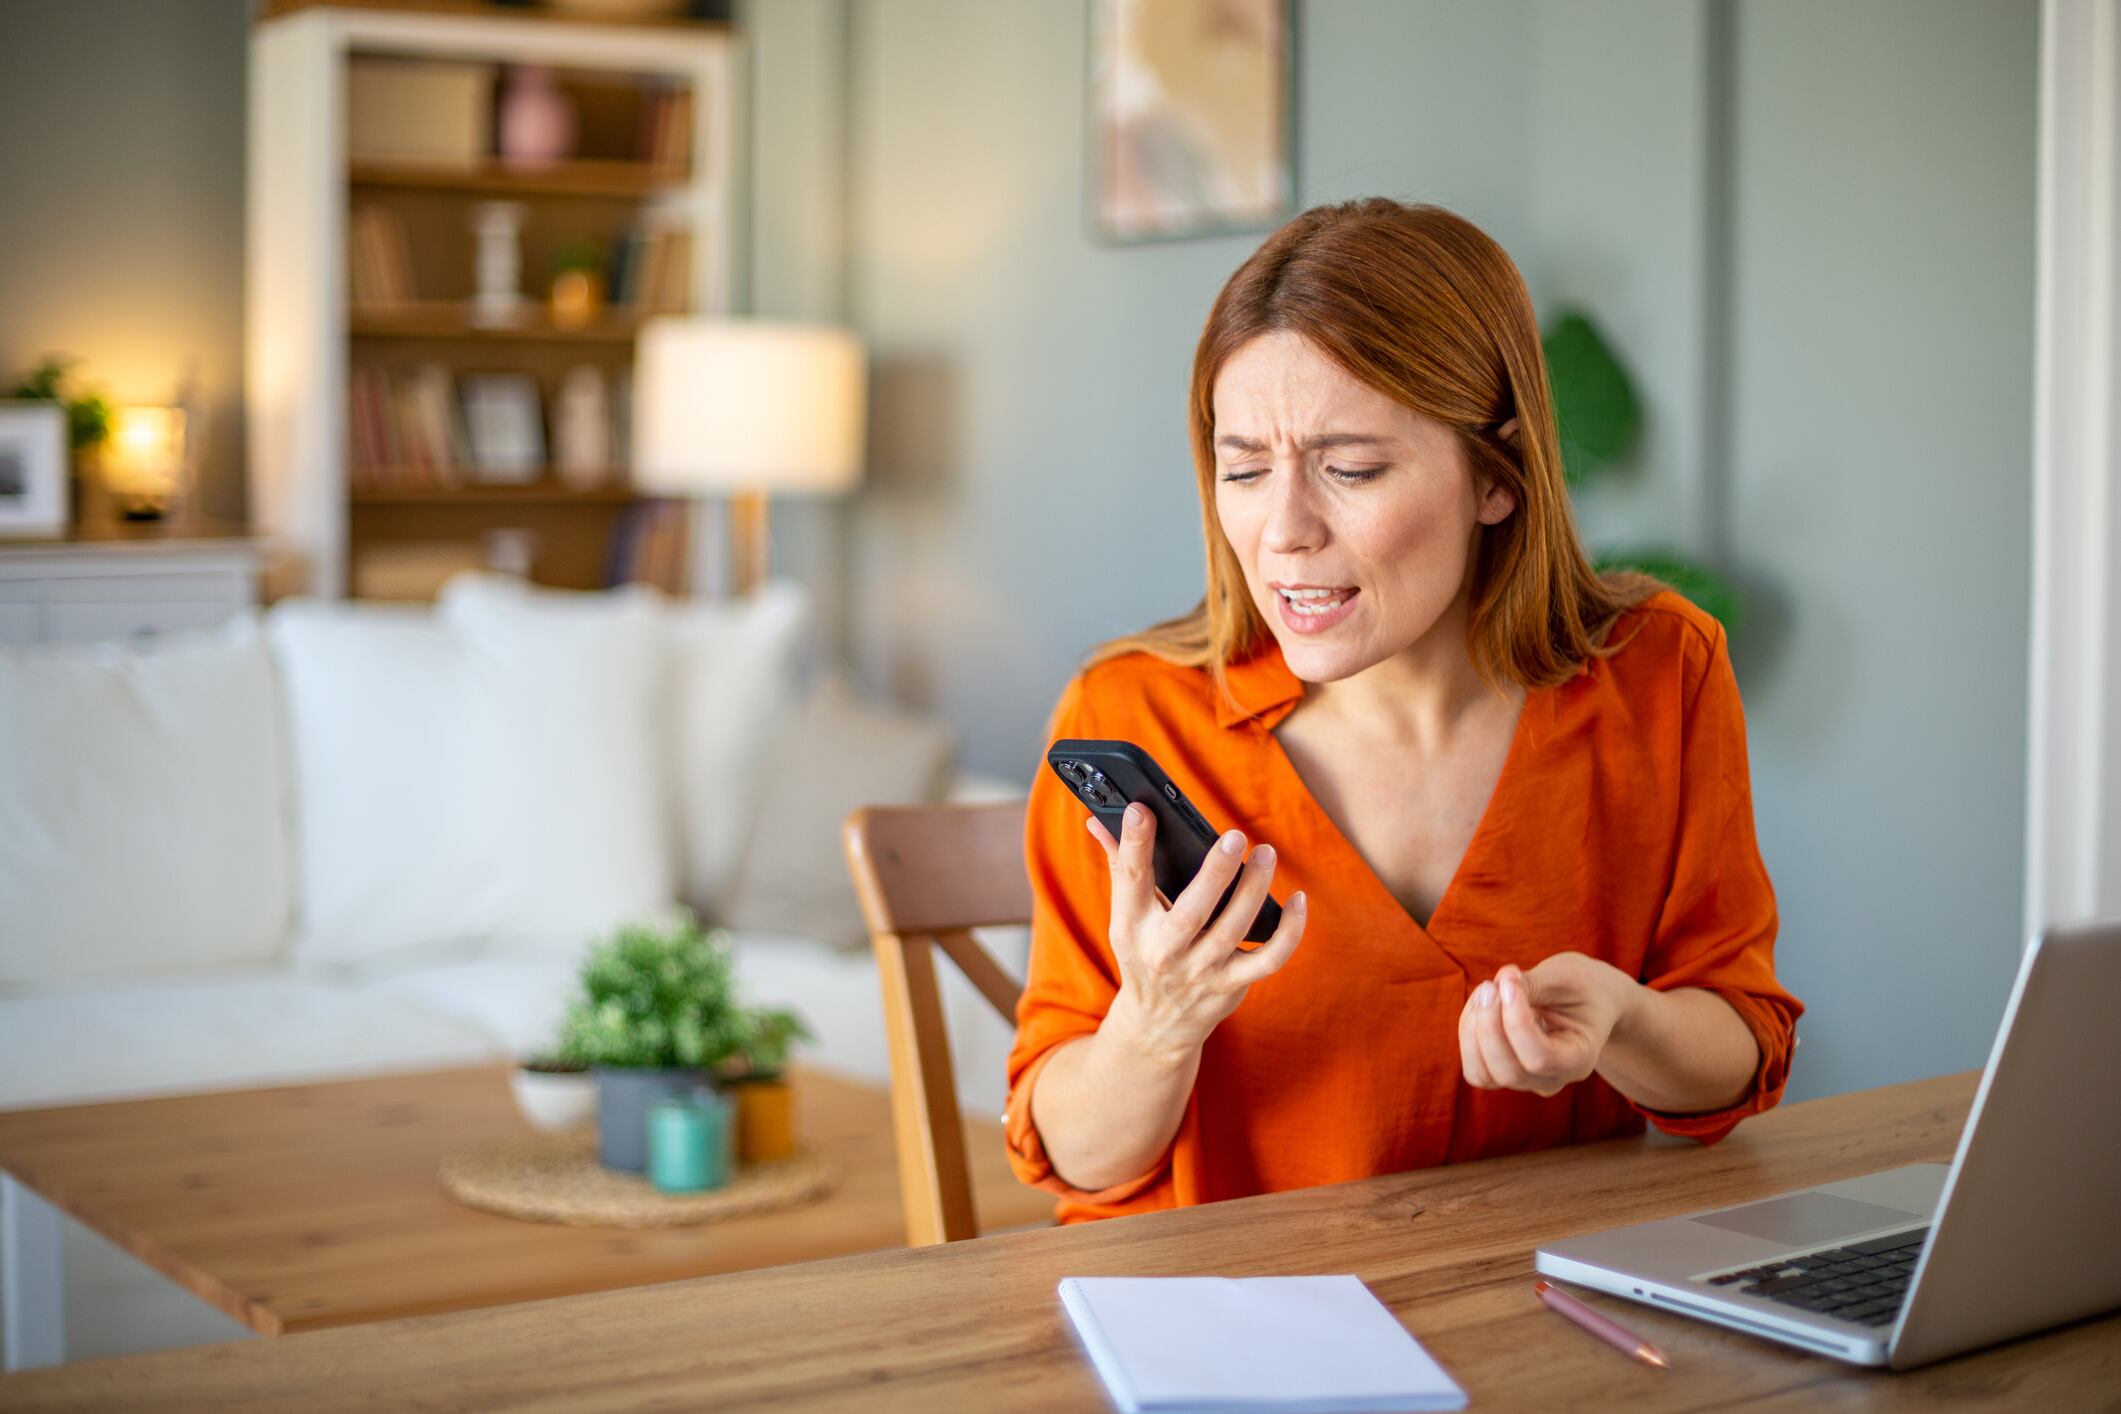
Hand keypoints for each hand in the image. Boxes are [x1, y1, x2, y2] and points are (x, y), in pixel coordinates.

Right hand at [1085, 803, 1307, 1062]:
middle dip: (1214, 873)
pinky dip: (1289, 932)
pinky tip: (1298, 901)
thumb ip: (1121, 866)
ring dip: (1253, 890)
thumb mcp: (1124, 917)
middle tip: (1235, 837)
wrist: (1158, 1025)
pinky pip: (1268, 959)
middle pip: (1192, 911)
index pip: (1131, 880)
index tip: (1141, 809)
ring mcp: (1200, 971)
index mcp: (1132, 926)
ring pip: (1233, 930)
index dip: (1134, 843)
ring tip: (1266, 854)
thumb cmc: (1144, 954)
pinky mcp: (1232, 985)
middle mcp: (1165, 951)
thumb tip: (1099, 819)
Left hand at [1458, 952, 1639, 1096]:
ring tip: (1485, 990)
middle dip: (1489, 1025)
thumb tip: (1498, 984)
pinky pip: (1474, 1067)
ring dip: (1473, 1030)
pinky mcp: (1504, 1072)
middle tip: (1492, 984)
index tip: (1509, 982)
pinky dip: (1468, 1033)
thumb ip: (1532, 984)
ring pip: (1483, 1075)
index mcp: (1580, 1059)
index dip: (1515, 1021)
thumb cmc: (1580, 987)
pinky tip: (1480, 1004)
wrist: (1586, 999)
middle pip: (1507, 1072)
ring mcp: (1527, 1081)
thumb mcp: (1565, 979)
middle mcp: (1554, 1079)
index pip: (1539, 1058)